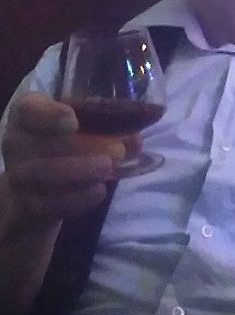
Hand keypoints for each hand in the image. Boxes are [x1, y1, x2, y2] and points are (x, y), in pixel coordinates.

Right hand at [1, 92, 117, 225]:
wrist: (37, 189)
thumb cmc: (64, 145)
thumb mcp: (83, 130)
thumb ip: (109, 130)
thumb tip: (136, 139)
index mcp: (28, 115)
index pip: (28, 109)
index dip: (49, 114)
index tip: (73, 121)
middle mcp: (16, 142)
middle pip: (40, 144)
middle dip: (80, 147)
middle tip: (116, 152)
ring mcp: (18, 176)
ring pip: (42, 174)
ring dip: (79, 171)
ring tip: (108, 169)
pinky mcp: (26, 205)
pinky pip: (47, 203)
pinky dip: (76, 199)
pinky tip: (98, 191)